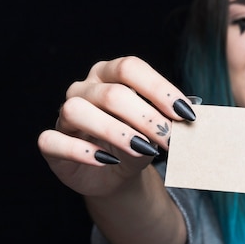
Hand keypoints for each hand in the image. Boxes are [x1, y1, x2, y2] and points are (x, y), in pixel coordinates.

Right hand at [37, 56, 195, 197]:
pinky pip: (53, 141)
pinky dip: (80, 151)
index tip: (185, 113)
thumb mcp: (158, 131)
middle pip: (111, 93)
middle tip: (170, 140)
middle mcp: (84, 88)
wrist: (117, 175)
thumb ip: (170, 121)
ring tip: (144, 149)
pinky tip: (107, 160)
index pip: (130, 68)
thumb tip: (192, 115)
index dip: (159, 89)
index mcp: (109, 74)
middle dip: (146, 118)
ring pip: (78, 111)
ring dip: (116, 131)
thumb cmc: (139, 144)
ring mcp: (63, 115)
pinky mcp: (51, 144)